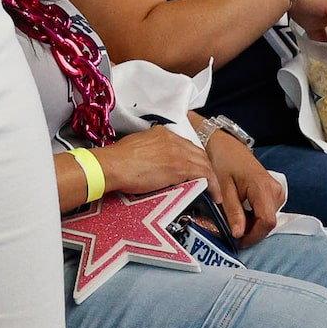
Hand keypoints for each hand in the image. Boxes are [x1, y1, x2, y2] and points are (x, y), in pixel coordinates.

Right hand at [93, 124, 214, 197]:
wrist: (113, 165)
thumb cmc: (117, 160)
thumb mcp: (136, 147)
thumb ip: (149, 151)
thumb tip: (152, 163)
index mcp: (161, 133)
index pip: (184, 145)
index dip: (192, 157)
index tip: (193, 167)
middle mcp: (172, 139)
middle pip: (198, 152)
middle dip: (204, 166)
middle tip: (207, 179)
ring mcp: (178, 152)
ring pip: (203, 163)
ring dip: (210, 176)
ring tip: (213, 189)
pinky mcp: (180, 167)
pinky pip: (204, 175)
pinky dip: (212, 184)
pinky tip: (213, 194)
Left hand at [200, 127, 283, 245]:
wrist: (227, 145)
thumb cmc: (224, 162)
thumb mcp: (224, 188)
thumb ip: (233, 212)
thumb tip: (238, 235)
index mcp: (263, 187)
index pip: (267, 221)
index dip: (254, 236)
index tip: (239, 242)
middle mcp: (275, 190)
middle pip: (268, 222)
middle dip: (251, 231)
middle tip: (232, 231)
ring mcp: (277, 191)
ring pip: (268, 219)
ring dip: (252, 225)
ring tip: (234, 220)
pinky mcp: (274, 192)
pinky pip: (267, 211)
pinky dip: (255, 217)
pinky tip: (241, 213)